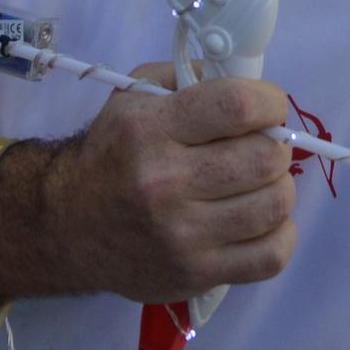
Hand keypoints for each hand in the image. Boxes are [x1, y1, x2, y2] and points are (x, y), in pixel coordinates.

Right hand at [0, 65, 296, 302]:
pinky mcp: (195, 275)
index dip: (270, 103)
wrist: (68, 224)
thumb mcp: (135, 94)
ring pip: (275, 206)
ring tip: (257, 183)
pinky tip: (258, 221)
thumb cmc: (113, 151)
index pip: (238, 107)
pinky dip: (280, 234)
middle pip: (264, 159)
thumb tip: (253, 80)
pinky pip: (271, 256)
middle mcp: (164, 184)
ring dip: (278, 188)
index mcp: (150, 129)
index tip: (269, 107)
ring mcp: (181, 236)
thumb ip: (191, 75)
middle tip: (260, 146)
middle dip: (275, 146)